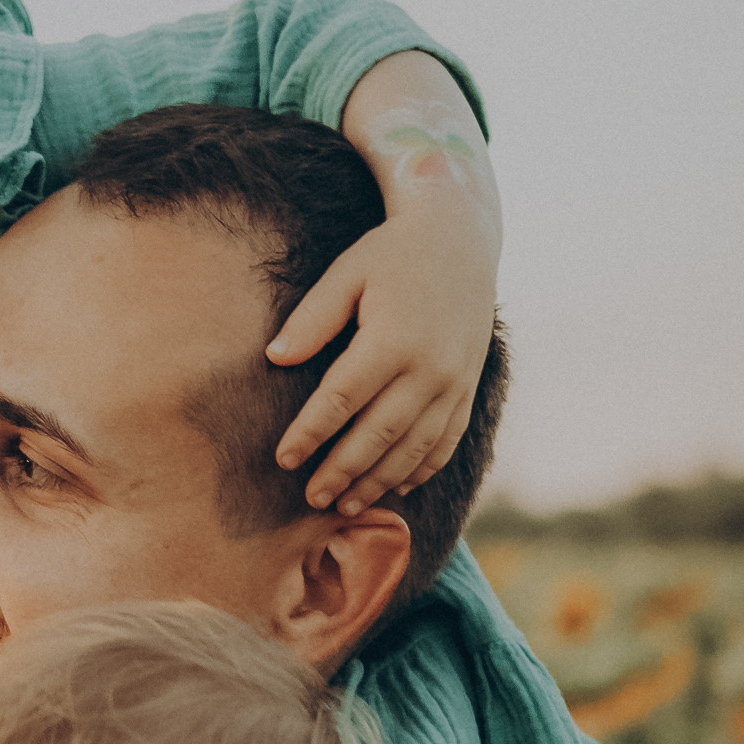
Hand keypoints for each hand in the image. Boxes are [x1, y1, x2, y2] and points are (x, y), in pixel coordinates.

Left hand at [274, 50, 501, 513]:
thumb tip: (274, 358)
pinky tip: (395, 487)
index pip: (341, 399)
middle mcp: (429, 368)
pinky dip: (420, 469)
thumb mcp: (347, 272)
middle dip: (342, 471)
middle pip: (377, 434)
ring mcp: (455, 383)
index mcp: (392, 339)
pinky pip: (446, 441)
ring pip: (413, 447)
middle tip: (311, 499)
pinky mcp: (469, 388)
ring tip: (345, 505)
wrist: (461, 238)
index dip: (310, 433)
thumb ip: (312, 318)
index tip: (283, 459)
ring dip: (378, 480)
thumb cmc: (391, 253)